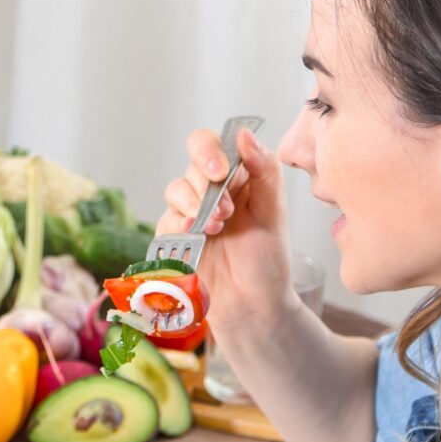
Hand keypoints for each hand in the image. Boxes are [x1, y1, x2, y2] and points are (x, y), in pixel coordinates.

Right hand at [157, 126, 295, 334]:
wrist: (253, 306)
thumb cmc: (267, 260)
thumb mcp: (274, 212)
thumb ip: (264, 170)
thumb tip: (244, 134)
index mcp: (238, 176)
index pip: (215, 144)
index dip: (212, 150)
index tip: (221, 171)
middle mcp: (212, 189)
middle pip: (192, 161)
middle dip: (206, 182)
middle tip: (224, 208)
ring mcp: (191, 212)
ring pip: (176, 188)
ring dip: (194, 203)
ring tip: (215, 227)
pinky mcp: (174, 236)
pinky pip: (166, 218)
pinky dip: (178, 221)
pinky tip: (194, 232)